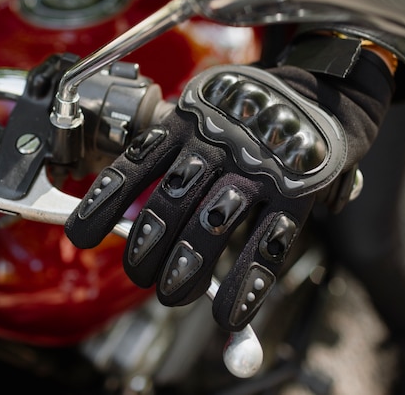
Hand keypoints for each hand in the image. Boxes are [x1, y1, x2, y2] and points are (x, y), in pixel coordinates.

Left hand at [66, 64, 348, 330]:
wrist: (322, 92)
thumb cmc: (253, 112)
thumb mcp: (208, 111)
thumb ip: (175, 147)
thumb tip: (131, 204)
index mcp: (190, 122)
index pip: (138, 163)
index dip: (106, 202)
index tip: (82, 236)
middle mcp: (219, 144)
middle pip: (171, 200)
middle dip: (146, 245)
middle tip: (139, 275)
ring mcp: (259, 166)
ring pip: (213, 222)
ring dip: (188, 265)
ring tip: (171, 294)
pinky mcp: (297, 189)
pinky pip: (268, 241)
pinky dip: (247, 282)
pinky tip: (230, 312)